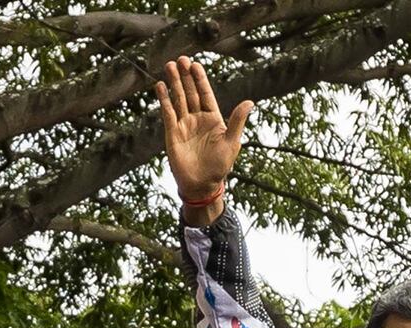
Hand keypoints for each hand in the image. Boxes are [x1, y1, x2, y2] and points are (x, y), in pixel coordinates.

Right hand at [155, 57, 250, 214]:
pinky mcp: (172, 133)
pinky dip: (164, 100)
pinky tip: (160, 86)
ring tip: (169, 66)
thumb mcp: (232, 142)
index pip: (205, 94)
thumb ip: (237, 121)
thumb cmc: (219, 166)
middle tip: (181, 59)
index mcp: (213, 118)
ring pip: (178, 99)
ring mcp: (184, 124)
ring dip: (174, 83)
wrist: (202, 185)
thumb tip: (250, 102)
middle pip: (190, 92)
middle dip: (185, 76)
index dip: (200, 79)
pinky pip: (167, 113)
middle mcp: (197, 118)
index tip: (195, 64)